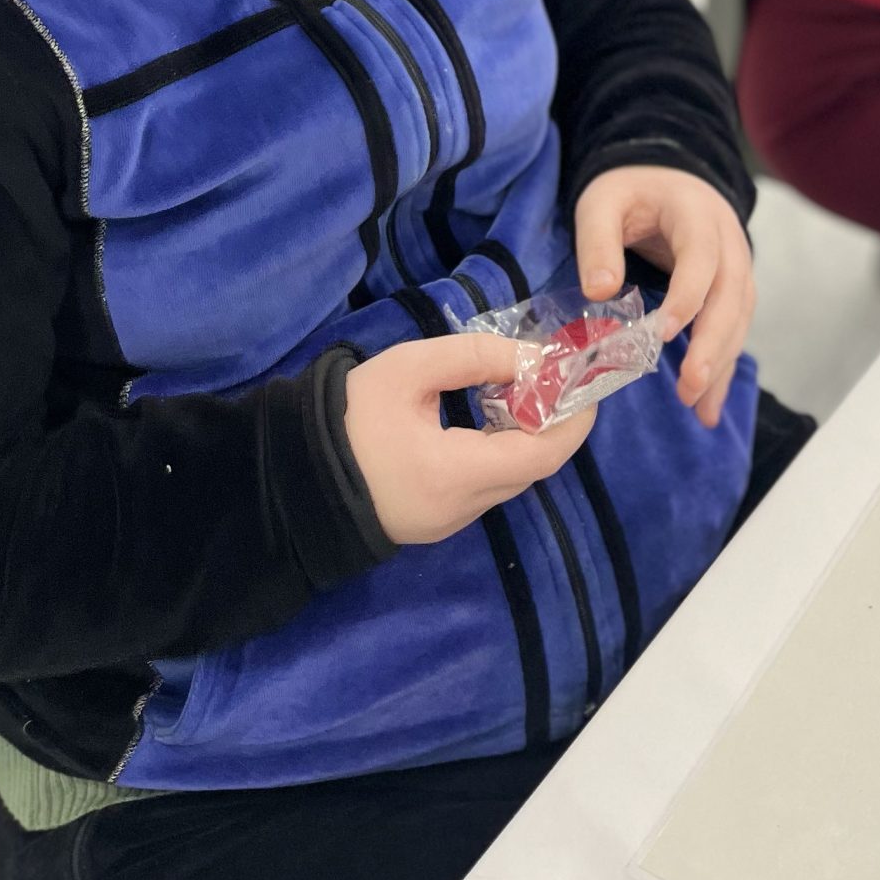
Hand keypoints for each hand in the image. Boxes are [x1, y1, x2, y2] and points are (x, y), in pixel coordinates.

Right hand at [344, 332, 596, 544]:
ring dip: (526, 435)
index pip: (541, 455)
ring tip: (520, 385)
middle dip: (552, 421)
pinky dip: (500, 449)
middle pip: (530, 468)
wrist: (293, 476)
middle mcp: (462, 508)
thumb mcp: (409, 369)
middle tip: (554, 374)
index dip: (573, 419)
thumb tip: (529, 359)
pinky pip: (485, 485)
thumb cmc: (349, 418)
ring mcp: (448, 521)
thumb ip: (473, 357)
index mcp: (455, 475)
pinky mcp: (435, 520)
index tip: (586, 381)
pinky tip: (489, 413)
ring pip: (510, 478)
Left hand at [574, 165, 754, 429]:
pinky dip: (723, 367)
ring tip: (696, 404)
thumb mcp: (601, 203)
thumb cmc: (628, 192)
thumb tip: (599, 292)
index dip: (687, 295)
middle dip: (712, 343)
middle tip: (688, 385)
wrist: (662, 178)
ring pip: (739, 317)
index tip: (663, 333)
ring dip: (721, 361)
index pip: (701, 257)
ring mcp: (736, 265)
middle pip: (731, 295)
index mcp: (696, 213)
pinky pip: (735, 329)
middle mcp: (728, 240)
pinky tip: (709, 406)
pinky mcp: (732, 289)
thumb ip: (597, 242)